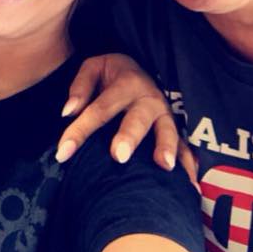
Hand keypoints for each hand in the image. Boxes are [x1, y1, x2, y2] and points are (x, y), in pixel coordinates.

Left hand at [56, 54, 198, 185]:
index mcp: (125, 84)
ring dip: (166, 147)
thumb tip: (68, 112)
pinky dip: (188, 164)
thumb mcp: (93, 67)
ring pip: (167, 130)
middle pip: (137, 119)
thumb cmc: (112, 74)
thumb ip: (80, 87)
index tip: (62, 152)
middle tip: (118, 156)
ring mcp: (164, 114)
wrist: (140, 67)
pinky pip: (185, 146)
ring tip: (163, 166)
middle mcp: (147, 99)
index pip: (99, 110)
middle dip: (129, 137)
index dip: (79, 131)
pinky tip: (189, 184)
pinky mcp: (174, 128)